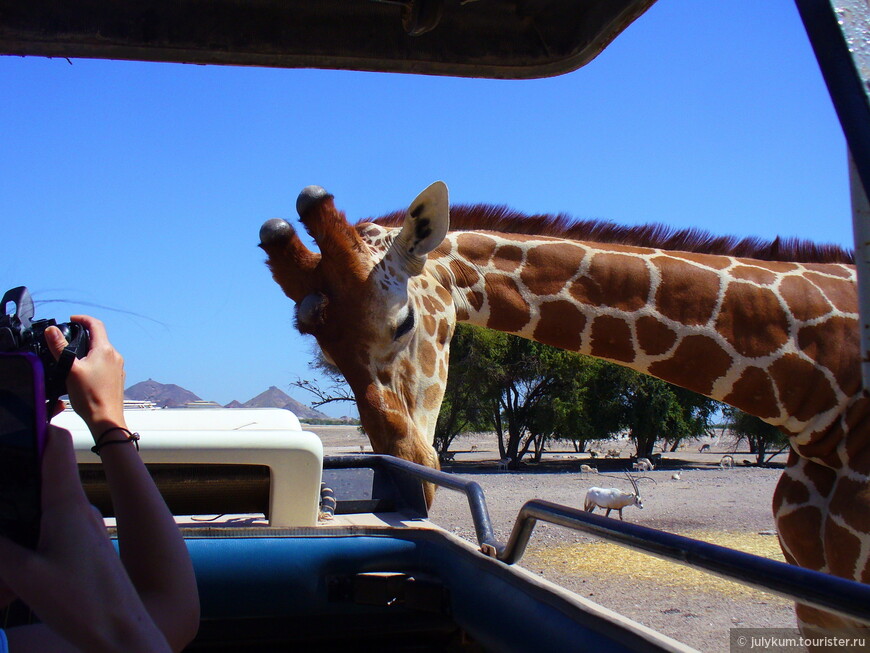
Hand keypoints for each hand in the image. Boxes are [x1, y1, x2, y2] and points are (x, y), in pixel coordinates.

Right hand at [0, 426, 168, 651]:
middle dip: (18, 472)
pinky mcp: (82, 548)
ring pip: (46, 506)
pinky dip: (30, 535)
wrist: (121, 632)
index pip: (57, 447)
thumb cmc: (81, 603)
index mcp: (67, 504)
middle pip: (45, 474)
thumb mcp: (25, 575)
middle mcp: (78, 509)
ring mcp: (83, 528)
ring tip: (6, 527)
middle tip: (1, 467)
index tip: (20, 413)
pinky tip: (14, 558)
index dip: (39, 424)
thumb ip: (0, 547)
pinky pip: (51, 530)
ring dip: (22, 512)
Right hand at [44, 316, 126, 434]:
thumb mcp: (70, 369)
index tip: (72, 319)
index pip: (96, 325)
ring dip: (89, 349)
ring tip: (74, 357)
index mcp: (105, 350)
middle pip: (99, 338)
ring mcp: (118, 367)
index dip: (83, 319)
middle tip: (68, 339)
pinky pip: (105, 363)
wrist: (106, 419)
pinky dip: (94, 361)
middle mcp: (115, 356)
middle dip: (84, 335)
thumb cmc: (90, 396)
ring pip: (102, 351)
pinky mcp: (117, 378)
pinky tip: (84, 372)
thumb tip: (52, 330)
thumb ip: (60, 348)